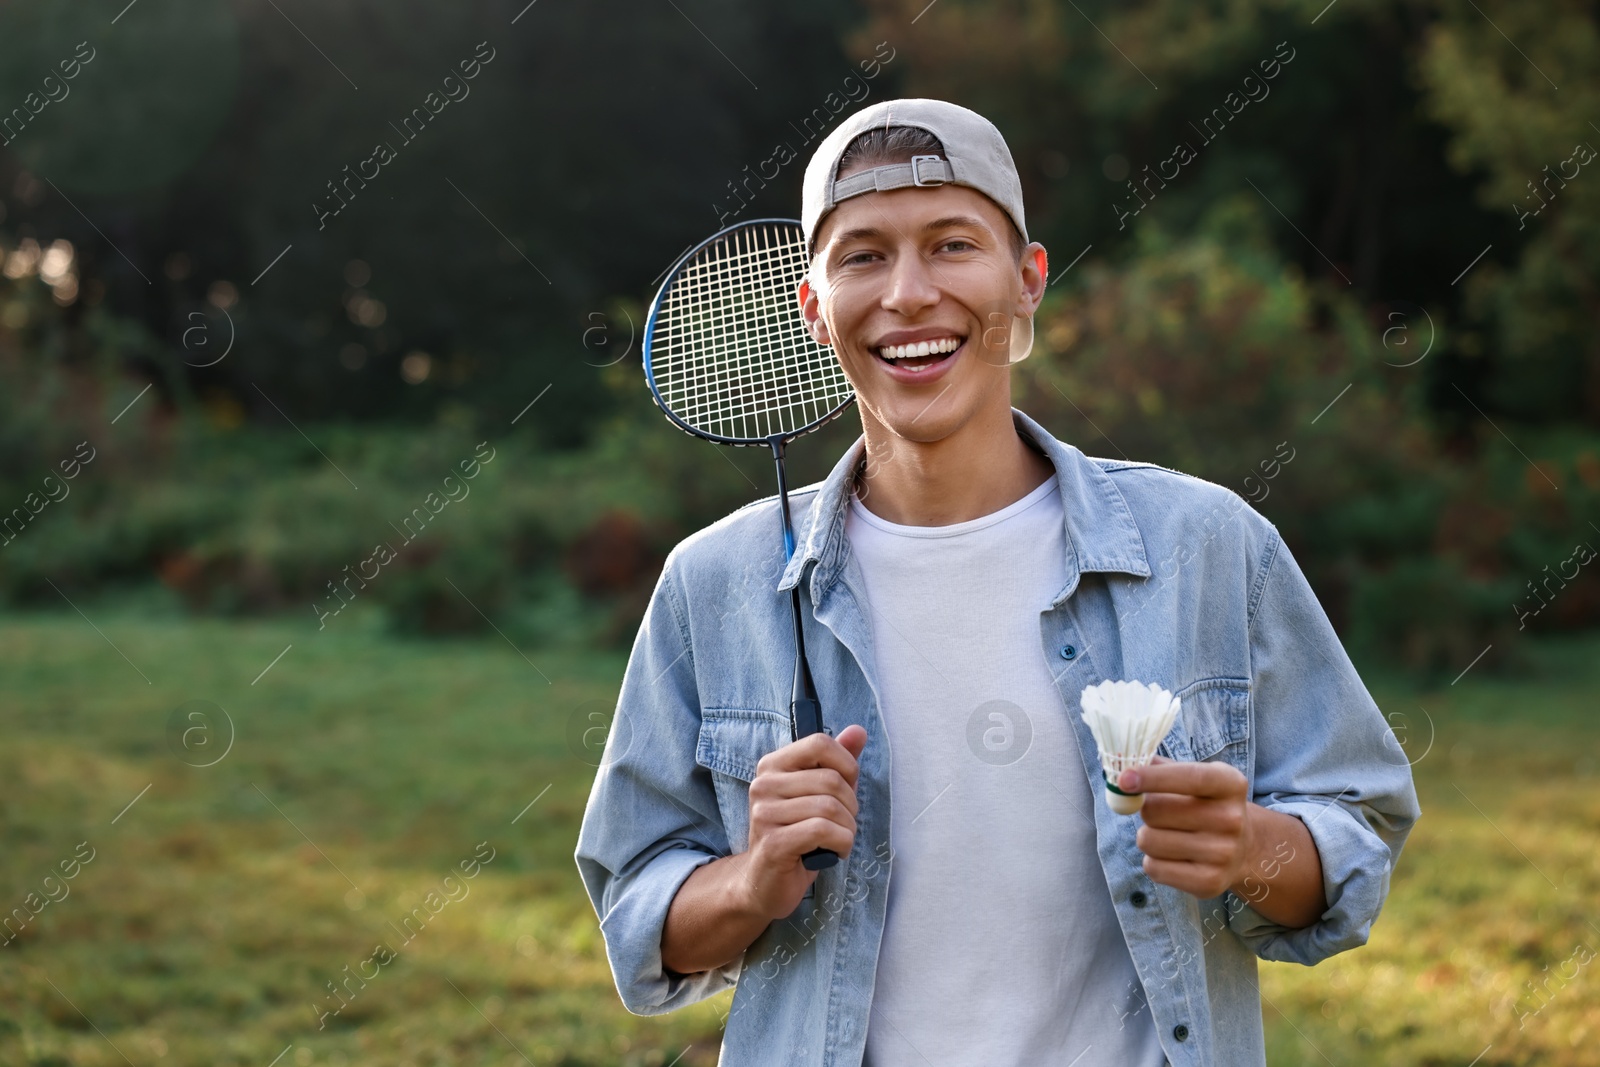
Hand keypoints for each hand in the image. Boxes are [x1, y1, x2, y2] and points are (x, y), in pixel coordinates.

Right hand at [737, 724, 867, 920]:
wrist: (764, 883)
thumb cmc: (797, 835)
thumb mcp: (818, 794)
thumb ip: (837, 762)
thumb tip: (858, 731)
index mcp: (773, 765)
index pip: (819, 743)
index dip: (846, 764)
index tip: (848, 787)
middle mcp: (763, 785)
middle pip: (831, 780)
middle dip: (851, 806)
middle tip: (843, 823)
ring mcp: (765, 814)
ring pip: (830, 807)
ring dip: (848, 828)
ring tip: (839, 839)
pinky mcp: (773, 842)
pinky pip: (823, 831)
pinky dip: (841, 843)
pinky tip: (835, 852)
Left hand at [1120, 755, 1251, 899]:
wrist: (1244, 849)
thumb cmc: (1205, 805)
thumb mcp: (1194, 777)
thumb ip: (1159, 766)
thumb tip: (1119, 761)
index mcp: (1229, 784)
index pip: (1190, 778)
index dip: (1154, 778)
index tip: (1123, 780)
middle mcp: (1231, 819)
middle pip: (1156, 811)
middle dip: (1145, 809)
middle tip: (1159, 812)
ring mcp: (1222, 853)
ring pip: (1149, 840)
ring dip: (1147, 836)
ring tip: (1167, 834)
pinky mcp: (1209, 882)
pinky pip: (1153, 868)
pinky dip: (1152, 861)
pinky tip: (1172, 856)